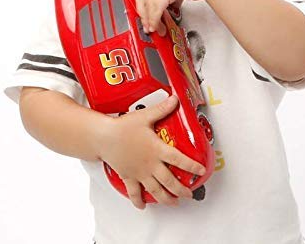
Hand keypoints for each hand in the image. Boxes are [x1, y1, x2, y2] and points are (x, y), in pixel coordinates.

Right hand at [99, 95, 205, 209]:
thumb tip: (174, 99)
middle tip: (189, 194)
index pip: (179, 159)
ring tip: (174, 203)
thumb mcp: (145, 116)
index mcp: (156, 149)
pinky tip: (143, 206)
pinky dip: (139, 201)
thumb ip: (162, 109)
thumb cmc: (122, 127)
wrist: (103, 137)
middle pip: (169, 181)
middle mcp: (150, 164)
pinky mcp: (128, 177)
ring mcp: (139, 173)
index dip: (192, 166)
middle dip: (181, 190)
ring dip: (166, 199)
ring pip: (156, 190)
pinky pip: (134, 193)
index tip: (200, 170)